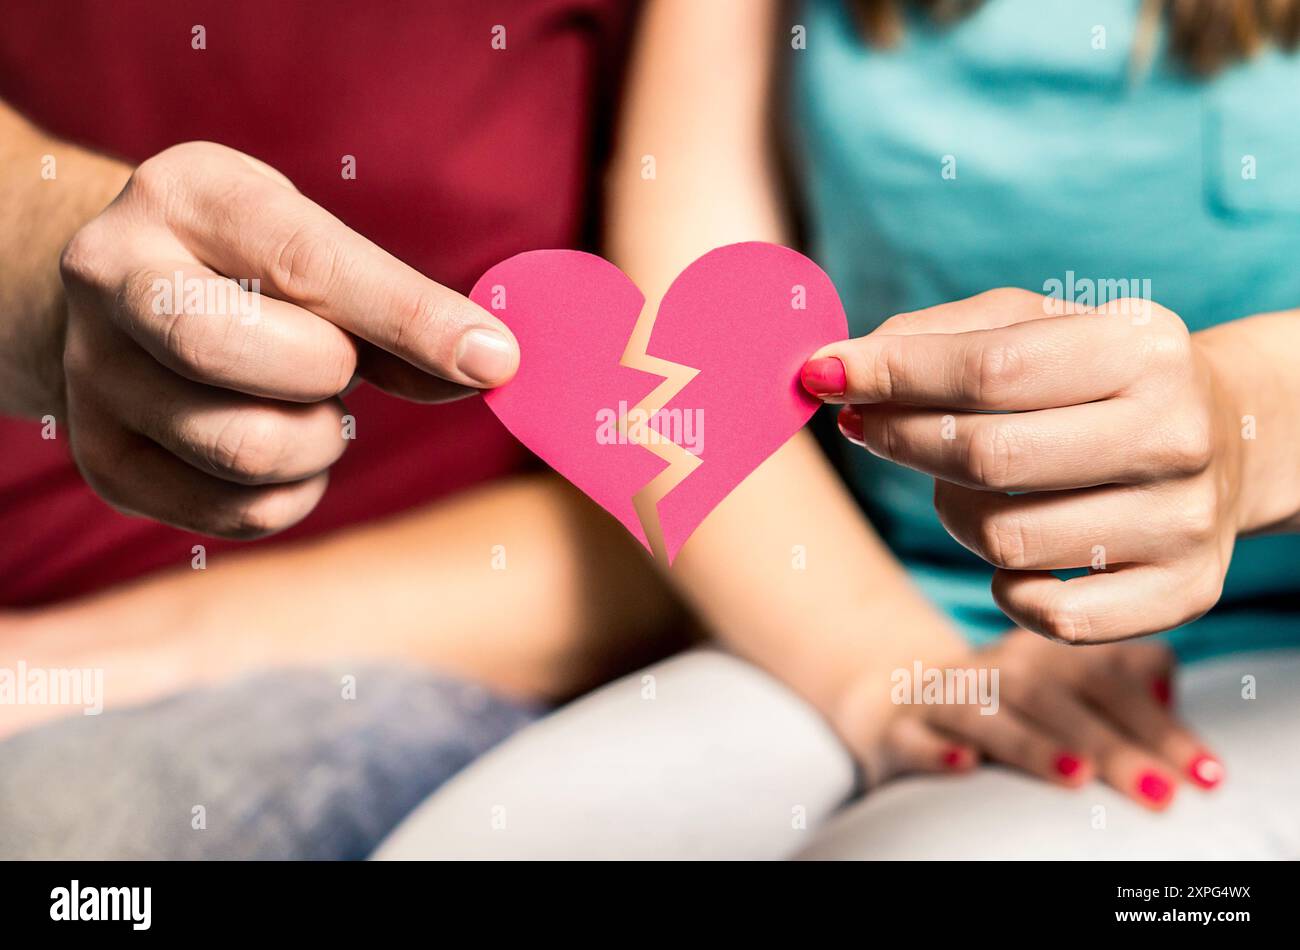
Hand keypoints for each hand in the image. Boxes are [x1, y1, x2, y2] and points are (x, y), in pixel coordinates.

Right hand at [57, 141, 518, 536]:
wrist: (125, 297)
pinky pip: (240, 513)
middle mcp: (111, 276)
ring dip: (318, 439)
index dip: (408, 317)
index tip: (495, 359)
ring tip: (310, 401)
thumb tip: (489, 365)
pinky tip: (283, 440)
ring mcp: (92, 373)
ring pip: (245, 448)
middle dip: (326, 372)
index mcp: (181, 195)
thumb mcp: (317, 250)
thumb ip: (397, 310)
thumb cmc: (250, 269)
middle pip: (234, 353)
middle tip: (340, 364)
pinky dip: (294, 491)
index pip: (303, 260)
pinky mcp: (105, 461)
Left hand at [802, 288, 1248, 642]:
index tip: (821, 372)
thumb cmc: (1098, 377)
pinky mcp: (1183, 595)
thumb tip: (837, 367)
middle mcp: (1175, 435)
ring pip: (1003, 539)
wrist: (1228, 439)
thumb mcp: (1037, 327)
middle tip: (863, 425)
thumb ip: (937, 336)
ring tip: (966, 484)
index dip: (891, 374)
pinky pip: (1048, 615)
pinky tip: (1016, 549)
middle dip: (900, 439)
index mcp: (1142, 349)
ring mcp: (1182, 522)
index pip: (990, 369)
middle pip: (987, 456)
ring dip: (954, 511)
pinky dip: (1007, 586)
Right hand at [837, 629, 1222, 810]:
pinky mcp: (900, 729)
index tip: (1205, 774)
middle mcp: (996, 666)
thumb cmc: (1013, 703)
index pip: (1107, 678)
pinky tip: (963, 768)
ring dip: (1031, 745)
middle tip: (1160, 793)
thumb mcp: (1065, 683)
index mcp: (1044, 652)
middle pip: (1053, 697)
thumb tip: (1167, 690)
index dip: (1158, 724)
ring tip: (1078, 777)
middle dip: (1110, 744)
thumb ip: (1121, 679)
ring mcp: (944, 696)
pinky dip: (936, 752)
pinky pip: (915, 737)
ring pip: (986, 715)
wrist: (900, 695)